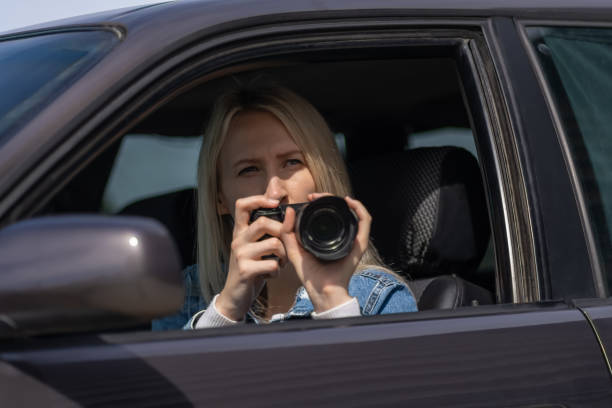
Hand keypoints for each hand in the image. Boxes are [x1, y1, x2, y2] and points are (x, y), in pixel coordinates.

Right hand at [216, 195, 286, 320]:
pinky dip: (278, 272)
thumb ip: (265, 231)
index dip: (259, 199)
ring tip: (279, 263)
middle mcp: (238, 240)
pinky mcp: (245, 270)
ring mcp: (240, 255)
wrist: (235, 296)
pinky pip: (273, 265)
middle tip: (285, 247)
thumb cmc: (251, 268)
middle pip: (264, 222)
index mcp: (240, 231)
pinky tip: (271, 275)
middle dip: (282, 233)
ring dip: (283, 255)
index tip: (276, 203)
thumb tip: (283, 208)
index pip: (242, 205)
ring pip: (274, 243)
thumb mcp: (254, 247)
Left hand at [280, 193, 370, 312]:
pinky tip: (349, 202)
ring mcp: (353, 239)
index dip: (321, 201)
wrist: (321, 291)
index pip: (330, 213)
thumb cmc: (310, 275)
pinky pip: (366, 221)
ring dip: (344, 200)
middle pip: (343, 209)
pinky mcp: (360, 243)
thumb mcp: (294, 249)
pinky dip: (360, 209)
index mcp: (329, 237)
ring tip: (328, 197)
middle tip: (314, 196)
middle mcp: (343, 236)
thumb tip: (290, 210)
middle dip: (329, 198)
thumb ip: (287, 232)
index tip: (309, 198)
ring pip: (356, 212)